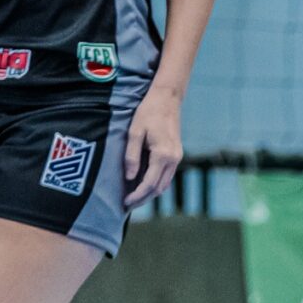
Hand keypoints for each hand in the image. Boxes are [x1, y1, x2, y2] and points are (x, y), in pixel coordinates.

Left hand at [124, 87, 184, 207]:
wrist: (167, 98)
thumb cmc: (148, 112)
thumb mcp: (134, 132)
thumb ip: (132, 156)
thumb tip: (130, 178)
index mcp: (162, 154)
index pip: (149, 183)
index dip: (137, 196)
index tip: (125, 202)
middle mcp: (173, 159)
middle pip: (158, 188)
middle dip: (143, 199)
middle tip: (128, 205)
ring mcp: (177, 157)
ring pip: (165, 184)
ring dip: (150, 193)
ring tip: (135, 197)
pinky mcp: (177, 154)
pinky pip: (167, 175)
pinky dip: (156, 184)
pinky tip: (145, 184)